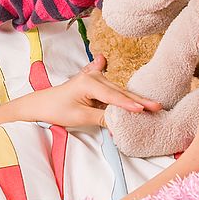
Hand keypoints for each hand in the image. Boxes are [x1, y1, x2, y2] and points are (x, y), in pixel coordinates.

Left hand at [16, 55, 162, 127]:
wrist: (40, 104)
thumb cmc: (57, 110)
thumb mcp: (80, 117)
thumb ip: (102, 118)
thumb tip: (121, 122)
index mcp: (89, 83)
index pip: (114, 96)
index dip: (129, 104)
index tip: (145, 109)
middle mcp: (93, 77)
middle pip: (120, 92)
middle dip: (139, 100)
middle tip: (158, 107)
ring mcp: (94, 78)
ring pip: (118, 91)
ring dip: (133, 99)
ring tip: (152, 105)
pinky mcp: (95, 83)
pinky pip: (112, 91)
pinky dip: (123, 96)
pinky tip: (133, 90)